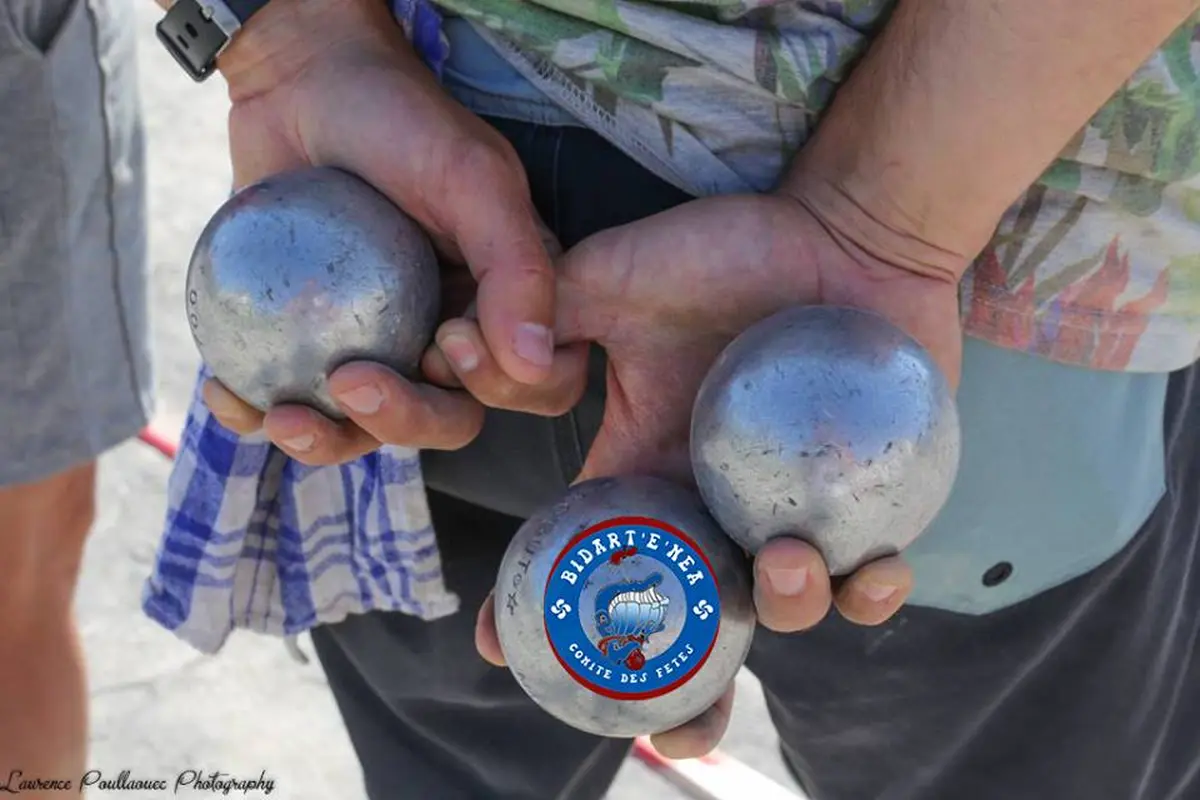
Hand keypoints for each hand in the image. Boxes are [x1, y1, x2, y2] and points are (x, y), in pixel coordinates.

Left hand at [199, 0, 587, 461]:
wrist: (302, 81)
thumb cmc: (400, 120)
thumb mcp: (471, 180)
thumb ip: (516, 267)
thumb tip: (537, 363)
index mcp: (504, 305)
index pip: (530, 384)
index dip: (496, 387)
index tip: (446, 339)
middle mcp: (447, 333)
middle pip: (446, 420)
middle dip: (403, 421)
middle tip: (350, 383)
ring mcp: (377, 343)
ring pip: (367, 428)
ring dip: (327, 441)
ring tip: (280, 417)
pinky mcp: (310, 341)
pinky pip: (292, 399)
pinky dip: (256, 412)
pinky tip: (229, 396)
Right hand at [456, 189, 962, 757]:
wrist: (843, 229)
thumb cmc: (731, 251)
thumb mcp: (618, 277)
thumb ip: (544, 312)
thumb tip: (457, 343)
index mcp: (649, 472)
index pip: (585, 553)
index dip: (540, 609)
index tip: (501, 642)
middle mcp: (714, 508)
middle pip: (692, 626)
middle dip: (681, 698)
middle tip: (669, 729)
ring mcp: (788, 513)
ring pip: (781, 611)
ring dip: (782, 611)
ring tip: (782, 564)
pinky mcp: (869, 505)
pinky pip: (872, 576)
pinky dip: (873, 589)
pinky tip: (876, 570)